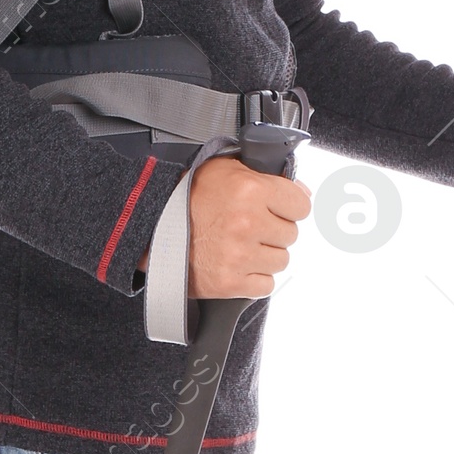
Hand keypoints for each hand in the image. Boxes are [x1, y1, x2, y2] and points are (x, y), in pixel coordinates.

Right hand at [188, 153, 310, 296]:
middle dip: (273, 231)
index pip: (301, 205)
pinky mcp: (230, 282)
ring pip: (281, 261)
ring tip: (240, 245)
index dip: (289, 206)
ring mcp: (240, 255)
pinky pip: (266, 285)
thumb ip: (266, 175)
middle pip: (291, 235)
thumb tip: (301, 190)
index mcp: (251, 190)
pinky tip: (237, 264)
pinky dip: (254, 278)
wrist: (151, 228)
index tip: (277, 209)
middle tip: (250, 227)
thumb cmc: (186, 197)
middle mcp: (248, 222)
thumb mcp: (226, 169)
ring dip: (265, 255)